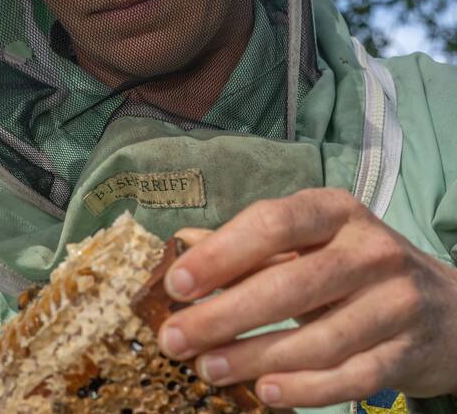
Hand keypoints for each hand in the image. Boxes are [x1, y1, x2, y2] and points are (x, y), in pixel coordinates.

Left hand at [154, 188, 456, 407]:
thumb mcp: (307, 245)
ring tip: (208, 368)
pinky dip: (307, 388)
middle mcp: (370, 250)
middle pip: (290, 285)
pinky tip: (266, 392)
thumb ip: (248, 246)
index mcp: (334, 213)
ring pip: (320, 337)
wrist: (446, 308)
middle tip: (175, 338)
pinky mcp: (410, 351)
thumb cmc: (352, 271)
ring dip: (256, 356)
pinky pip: (354, 376)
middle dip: (224, 315)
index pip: (272, 223)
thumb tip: (182, 243)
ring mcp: (396, 302)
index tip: (176, 285)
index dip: (220, 255)